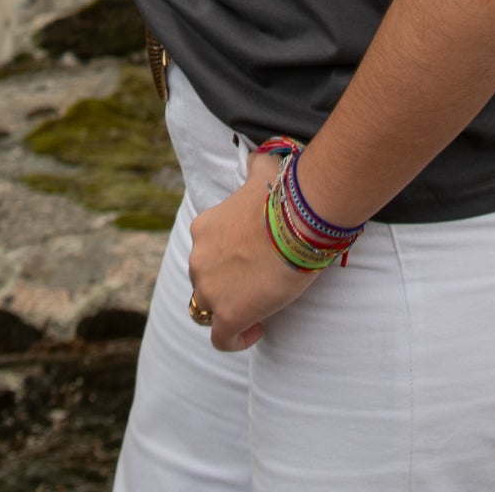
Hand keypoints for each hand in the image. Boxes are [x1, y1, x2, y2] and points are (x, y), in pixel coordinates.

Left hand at [188, 153, 319, 351]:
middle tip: (258, 281)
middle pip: (204, 279)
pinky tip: (257, 327)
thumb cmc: (283, 197)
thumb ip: (257, 168)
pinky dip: (236, 338)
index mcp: (203, 228)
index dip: (226, 259)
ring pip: (209, 309)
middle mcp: (199, 258)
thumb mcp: (263, 174)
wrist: (296, 223)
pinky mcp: (228, 315)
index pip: (206, 250)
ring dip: (230, 308)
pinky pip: (222, 338)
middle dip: (226, 282)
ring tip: (260, 305)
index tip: (249, 261)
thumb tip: (262, 155)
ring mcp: (210, 289)